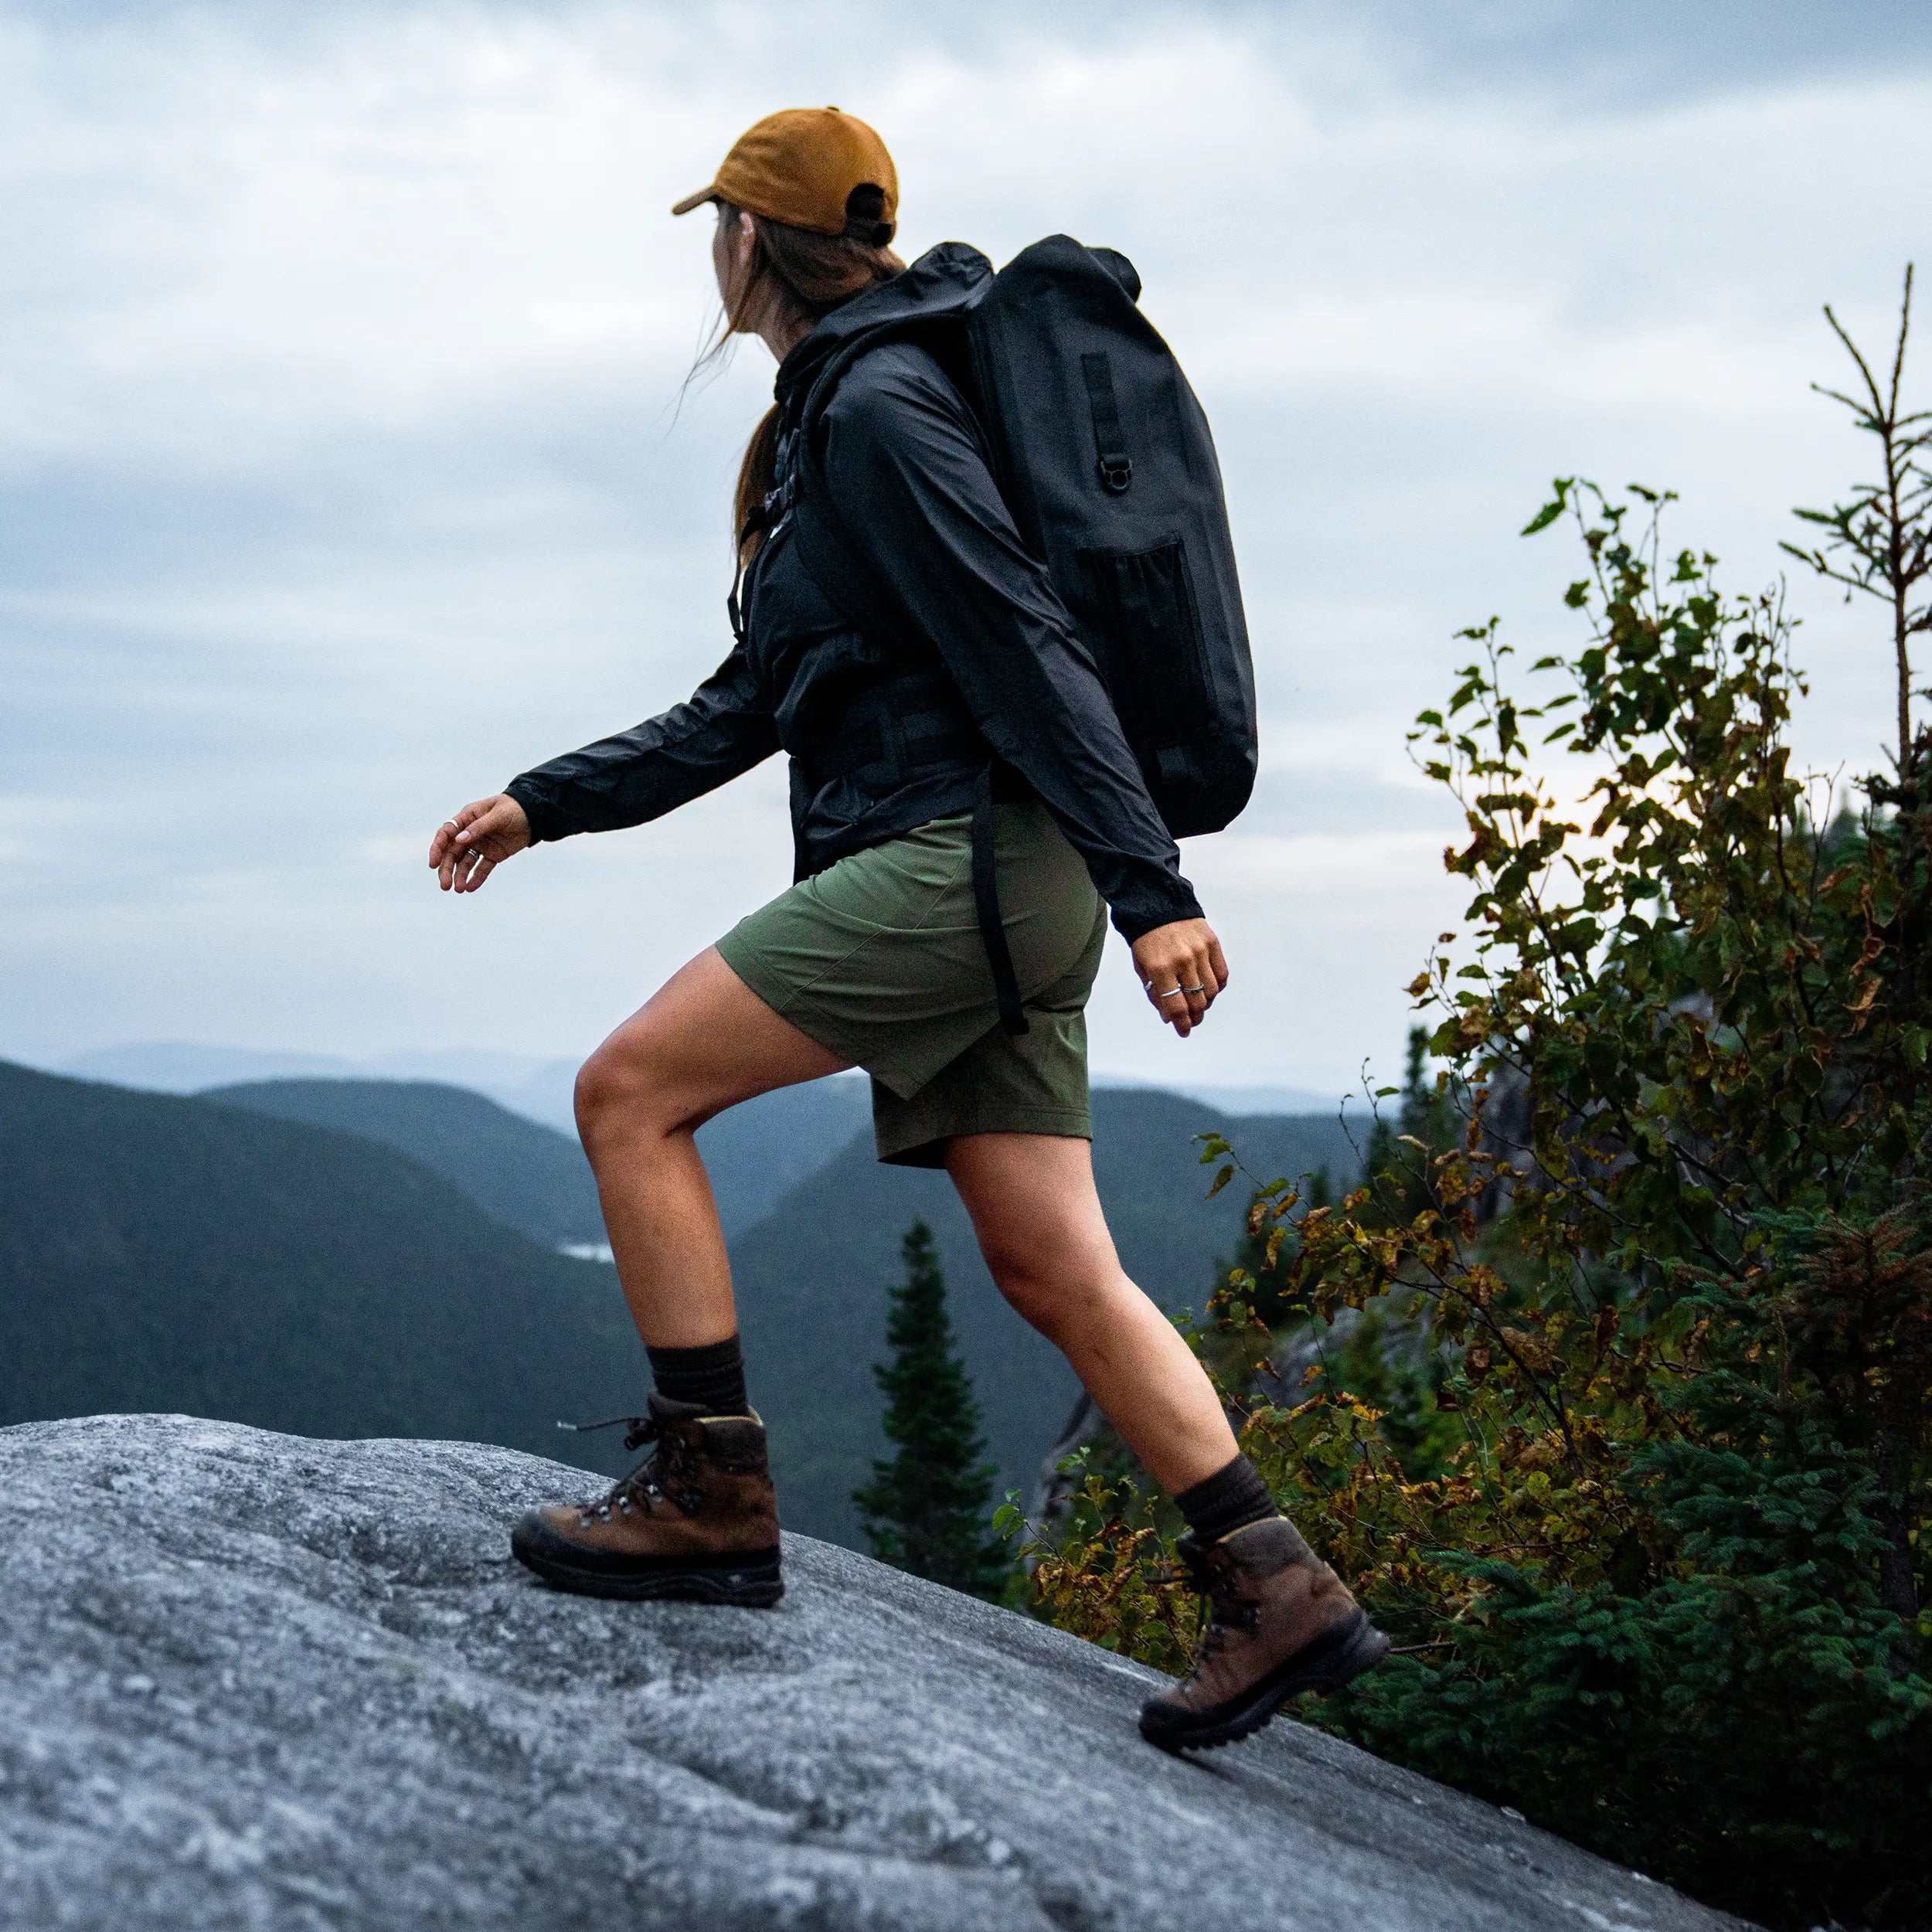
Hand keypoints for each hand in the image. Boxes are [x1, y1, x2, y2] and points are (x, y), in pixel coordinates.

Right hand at [429, 794, 530, 893]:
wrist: (536, 814)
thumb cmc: (514, 808)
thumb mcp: (498, 815)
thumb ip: (479, 827)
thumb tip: (459, 840)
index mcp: (467, 818)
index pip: (446, 834)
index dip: (437, 848)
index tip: (433, 864)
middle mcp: (470, 833)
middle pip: (452, 853)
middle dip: (447, 869)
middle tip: (444, 885)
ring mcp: (481, 845)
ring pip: (465, 863)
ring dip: (459, 876)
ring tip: (459, 890)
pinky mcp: (493, 855)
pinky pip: (482, 868)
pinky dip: (476, 878)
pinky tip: (470, 888)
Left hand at [1130, 918, 1228, 1037]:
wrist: (1157, 904)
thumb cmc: (1146, 938)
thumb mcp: (1141, 967)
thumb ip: (1155, 993)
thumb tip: (1169, 1018)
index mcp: (1160, 968)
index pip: (1176, 1007)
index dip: (1182, 1024)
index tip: (1183, 1032)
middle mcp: (1182, 960)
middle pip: (1196, 1002)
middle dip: (1194, 1017)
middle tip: (1192, 1021)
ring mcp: (1199, 951)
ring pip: (1211, 991)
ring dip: (1207, 1003)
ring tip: (1200, 1006)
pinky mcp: (1212, 942)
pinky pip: (1221, 974)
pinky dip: (1217, 987)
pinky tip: (1209, 990)